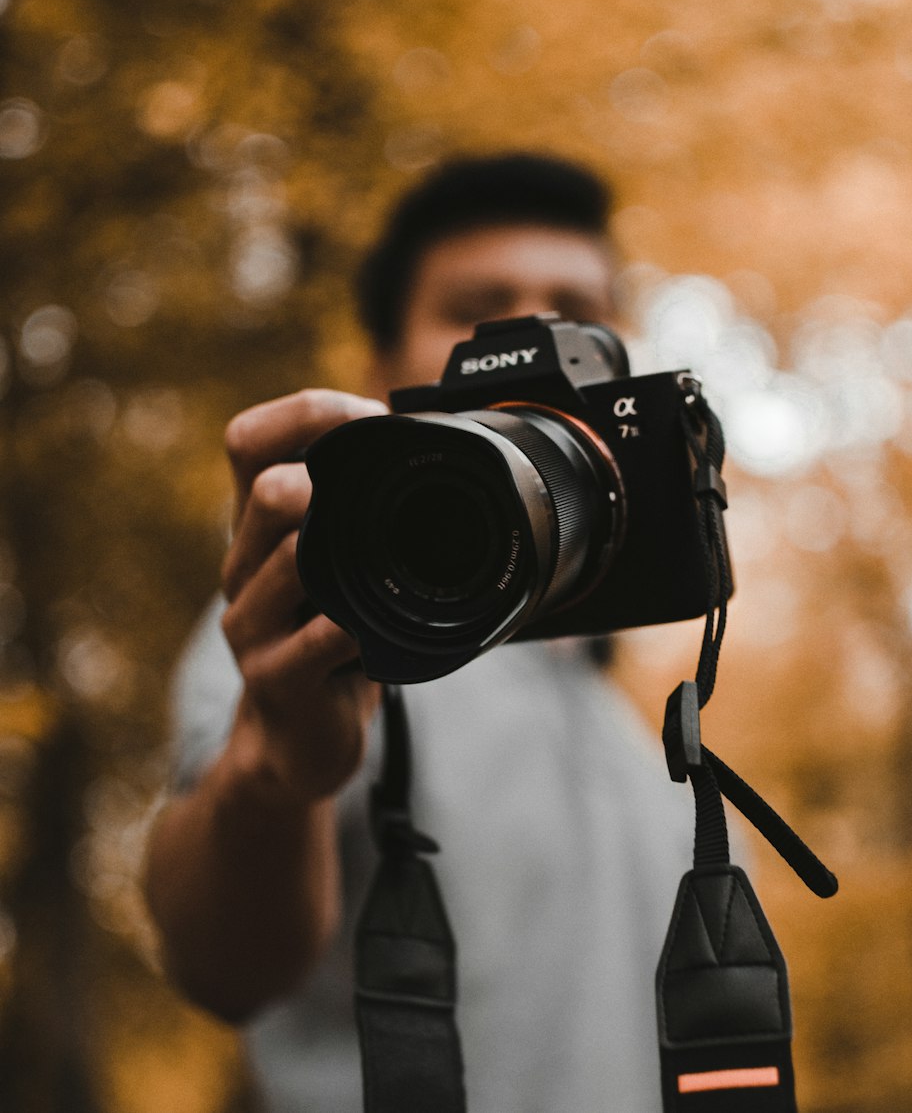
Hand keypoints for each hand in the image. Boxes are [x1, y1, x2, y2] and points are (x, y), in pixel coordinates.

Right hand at [220, 389, 387, 805]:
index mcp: (257, 525)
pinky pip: (313, 642)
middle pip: (266, 489)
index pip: (248, 440)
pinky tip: (367, 630)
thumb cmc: (329, 636)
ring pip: (288, 559)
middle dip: (323, 475)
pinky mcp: (272, 677)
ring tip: (375, 557)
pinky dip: (347, 630)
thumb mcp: (335, 565)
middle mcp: (243, 564)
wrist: (297, 736)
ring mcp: (251, 622)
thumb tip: (432, 441)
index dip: (306, 412)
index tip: (369, 414)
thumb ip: (357, 511)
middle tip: (374, 484)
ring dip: (341, 549)